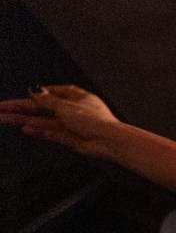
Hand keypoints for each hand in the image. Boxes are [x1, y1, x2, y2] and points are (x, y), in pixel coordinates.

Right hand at [0, 84, 119, 157]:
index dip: (31, 95)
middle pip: (41, 108)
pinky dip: (38, 131)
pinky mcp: (69, 138)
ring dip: (24, 120)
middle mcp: (71, 109)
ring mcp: (69, 124)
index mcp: (74, 96)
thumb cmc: (93, 119)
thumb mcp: (66, 105)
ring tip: (5, 119)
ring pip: (43, 120)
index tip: (16, 99)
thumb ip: (47, 100)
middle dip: (21, 109)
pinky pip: (50, 133)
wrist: (108, 141)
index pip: (47, 93)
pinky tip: (24, 129)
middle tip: (1, 109)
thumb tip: (33, 90)